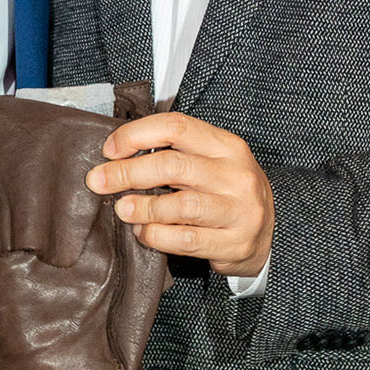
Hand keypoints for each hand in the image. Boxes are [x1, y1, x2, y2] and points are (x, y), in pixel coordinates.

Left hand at [85, 111, 273, 278]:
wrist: (271, 233)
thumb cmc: (226, 192)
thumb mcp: (210, 163)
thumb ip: (174, 154)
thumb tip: (117, 155)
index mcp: (226, 145)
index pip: (176, 126)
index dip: (137, 134)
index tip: (109, 149)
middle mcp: (236, 174)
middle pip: (173, 165)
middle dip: (127, 172)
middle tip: (98, 181)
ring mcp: (238, 210)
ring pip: (181, 205)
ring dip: (143, 207)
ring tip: (122, 209)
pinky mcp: (235, 243)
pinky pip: (188, 240)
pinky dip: (158, 236)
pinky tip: (144, 233)